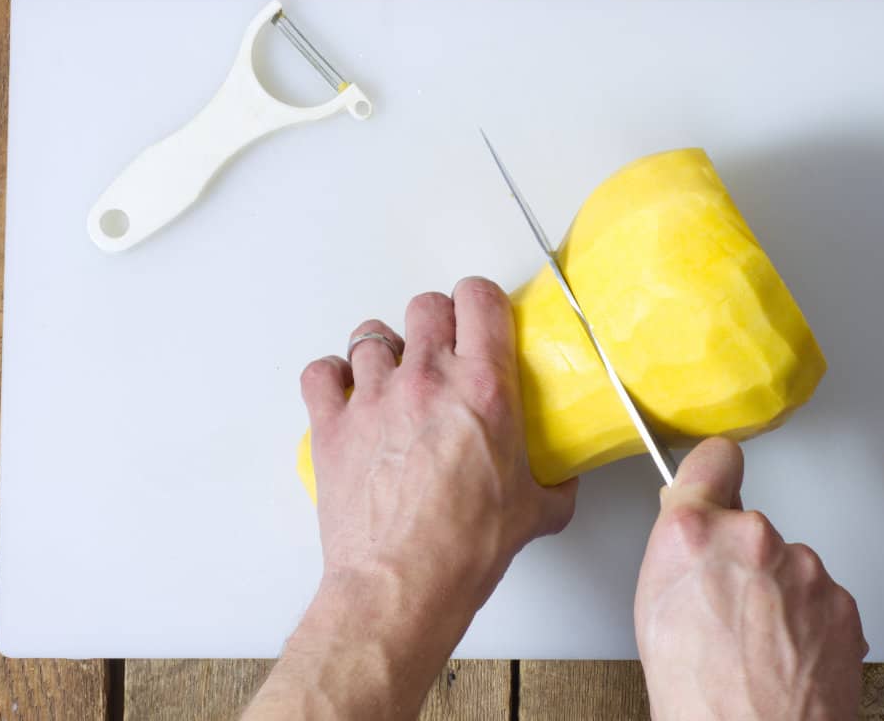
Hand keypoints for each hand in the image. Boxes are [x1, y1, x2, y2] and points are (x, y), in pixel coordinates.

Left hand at [306, 275, 577, 619]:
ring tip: (394, 374)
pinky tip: (345, 392)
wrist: (402, 584)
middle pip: (426, 305)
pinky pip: (321, 373)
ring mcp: (374, 399)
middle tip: (443, 348)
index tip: (482, 315)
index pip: (479, 298)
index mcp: (483, 388)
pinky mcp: (333, 425)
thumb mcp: (533, 513)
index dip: (480, 299)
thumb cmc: (463, 549)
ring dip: (385, 349)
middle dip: (437, 320)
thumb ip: (555, 486)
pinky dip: (331, 377)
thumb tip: (562, 482)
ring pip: (371, 333)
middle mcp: (427, 380)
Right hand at [635, 438, 866, 720]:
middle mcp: (752, 538)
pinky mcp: (842, 600)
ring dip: (778, 592)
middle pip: (751, 525)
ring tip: (756, 644)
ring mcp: (804, 568)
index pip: (714, 458)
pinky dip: (807, 621)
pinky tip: (785, 656)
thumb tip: (689, 525)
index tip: (717, 478)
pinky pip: (820, 597)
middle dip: (743, 556)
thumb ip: (677, 550)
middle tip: (727, 606)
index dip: (714, 473)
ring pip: (789, 564)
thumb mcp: (652, 608)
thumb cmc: (697, 697)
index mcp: (692, 533)